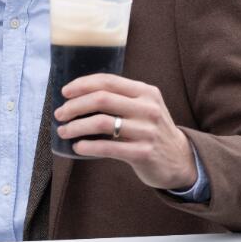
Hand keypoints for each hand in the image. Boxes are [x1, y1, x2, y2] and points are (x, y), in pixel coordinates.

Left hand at [53, 73, 196, 190]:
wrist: (181, 160)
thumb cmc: (151, 130)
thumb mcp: (143, 107)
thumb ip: (118, 98)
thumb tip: (76, 96)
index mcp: (145, 92)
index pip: (107, 81)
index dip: (82, 84)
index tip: (64, 92)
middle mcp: (148, 108)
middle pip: (101, 99)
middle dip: (74, 106)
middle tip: (60, 114)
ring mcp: (147, 131)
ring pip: (101, 122)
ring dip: (76, 126)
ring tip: (64, 131)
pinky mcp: (144, 153)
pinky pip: (107, 147)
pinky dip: (88, 146)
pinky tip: (78, 147)